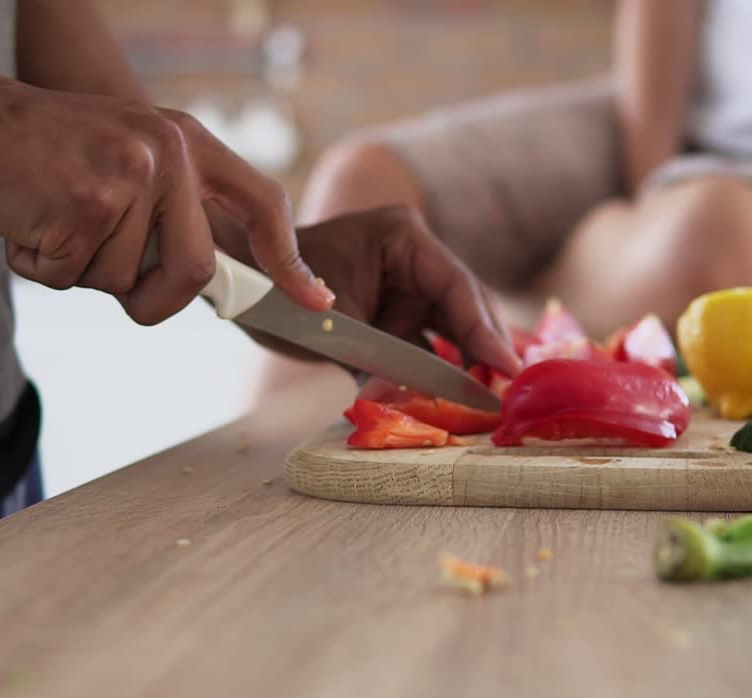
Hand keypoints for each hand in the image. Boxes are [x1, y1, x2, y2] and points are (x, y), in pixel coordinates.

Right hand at [0, 77, 331, 324]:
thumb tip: (205, 282)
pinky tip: (27, 223)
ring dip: (80, 271)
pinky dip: (43, 267)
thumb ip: (167, 209)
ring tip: (52, 220)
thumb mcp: (126, 159)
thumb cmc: (39, 152)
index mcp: (186, 141)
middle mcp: (168, 155)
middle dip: (155, 299)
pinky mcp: (84, 206)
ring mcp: (129, 179)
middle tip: (110, 279)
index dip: (289, 258)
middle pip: (194, 271)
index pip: (264, 202)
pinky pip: (74, 277)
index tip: (315, 297)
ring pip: (125, 280)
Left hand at [216, 205, 520, 376]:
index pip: (456, 285)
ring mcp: (409, 292)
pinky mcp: (397, 320)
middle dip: (484, 350)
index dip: (483, 329)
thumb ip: (373, 359)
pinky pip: (425, 350)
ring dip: (464, 369)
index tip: (505, 366)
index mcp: (403, 238)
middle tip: (506, 392)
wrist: (245, 290)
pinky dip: (434, 378)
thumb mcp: (328, 323)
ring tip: (485, 404)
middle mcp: (415, 262)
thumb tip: (406, 396)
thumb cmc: (277, 287)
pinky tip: (452, 405)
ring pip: (452, 333)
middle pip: (465, 309)